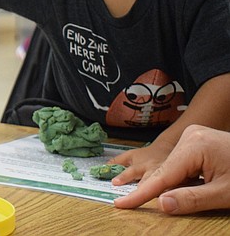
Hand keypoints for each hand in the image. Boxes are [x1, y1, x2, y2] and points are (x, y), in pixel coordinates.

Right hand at [114, 125, 229, 213]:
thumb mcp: (225, 194)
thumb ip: (192, 199)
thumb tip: (162, 204)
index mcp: (195, 146)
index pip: (162, 176)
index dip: (141, 194)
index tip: (120, 204)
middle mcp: (191, 136)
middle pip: (166, 170)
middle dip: (156, 190)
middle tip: (129, 203)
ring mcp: (194, 136)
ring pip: (173, 167)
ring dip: (171, 185)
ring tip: (170, 196)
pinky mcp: (198, 140)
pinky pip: (182, 162)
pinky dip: (181, 178)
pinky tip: (183, 188)